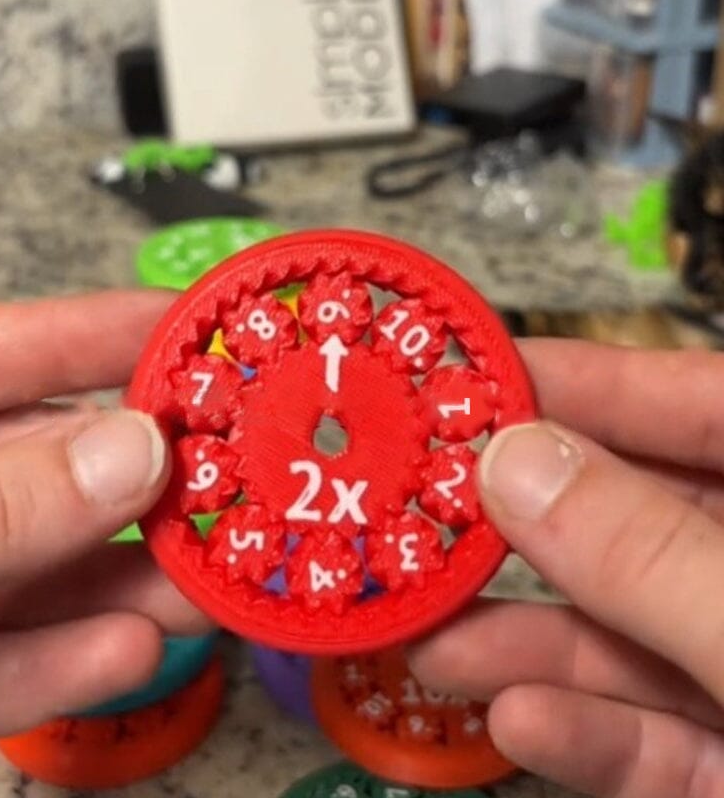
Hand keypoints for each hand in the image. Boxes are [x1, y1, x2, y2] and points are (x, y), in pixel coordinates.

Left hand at [0, 291, 206, 758]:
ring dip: (127, 581)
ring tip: (211, 579)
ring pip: (34, 579)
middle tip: (236, 473)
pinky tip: (132, 649)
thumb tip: (134, 453)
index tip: (198, 331)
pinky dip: (61, 664)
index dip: (99, 333)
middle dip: (141, 478)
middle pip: (39, 474)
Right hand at [410, 339, 723, 797]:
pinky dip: (590, 732)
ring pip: (635, 638)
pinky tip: (516, 720)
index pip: (703, 407)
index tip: (477, 380)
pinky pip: (661, 738)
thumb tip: (514, 463)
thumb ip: (650, 553)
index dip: (591, 382)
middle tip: (423, 508)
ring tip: (430, 637)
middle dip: (530, 527)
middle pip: (643, 526)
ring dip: (533, 641)